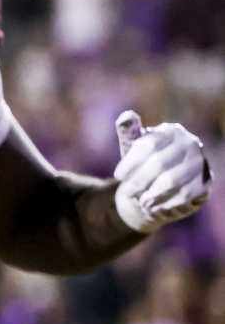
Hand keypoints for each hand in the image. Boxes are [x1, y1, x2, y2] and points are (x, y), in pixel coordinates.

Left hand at [113, 111, 211, 232]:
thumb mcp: (134, 147)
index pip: (148, 145)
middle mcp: (190, 144)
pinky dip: (166, 203)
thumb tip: (126, 116)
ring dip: (152, 194)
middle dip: (139, 180)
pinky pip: (185, 195)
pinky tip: (154, 207)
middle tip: (127, 192)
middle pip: (159, 164)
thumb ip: (129, 133)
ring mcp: (200, 163)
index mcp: (171, 131)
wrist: (167, 182)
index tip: (117, 176)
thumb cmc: (145, 161)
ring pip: (172, 181)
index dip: (131, 162)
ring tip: (140, 201)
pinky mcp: (206, 183)